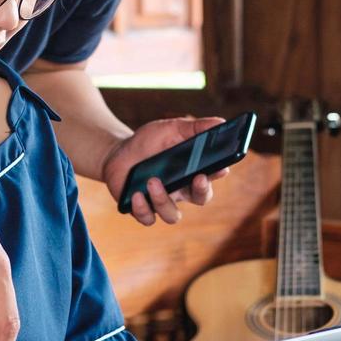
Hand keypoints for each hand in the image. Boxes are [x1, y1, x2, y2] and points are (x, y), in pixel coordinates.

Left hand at [103, 117, 230, 225]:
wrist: (119, 152)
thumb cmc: (150, 141)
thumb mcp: (171, 129)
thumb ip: (195, 127)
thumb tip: (221, 122)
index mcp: (192, 171)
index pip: (212, 175)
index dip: (219, 173)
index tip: (222, 167)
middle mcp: (181, 190)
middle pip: (200, 199)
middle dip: (202, 191)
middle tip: (198, 178)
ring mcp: (162, 202)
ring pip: (172, 215)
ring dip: (163, 199)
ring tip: (152, 181)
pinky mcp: (142, 209)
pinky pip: (147, 218)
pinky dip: (142, 208)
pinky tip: (136, 194)